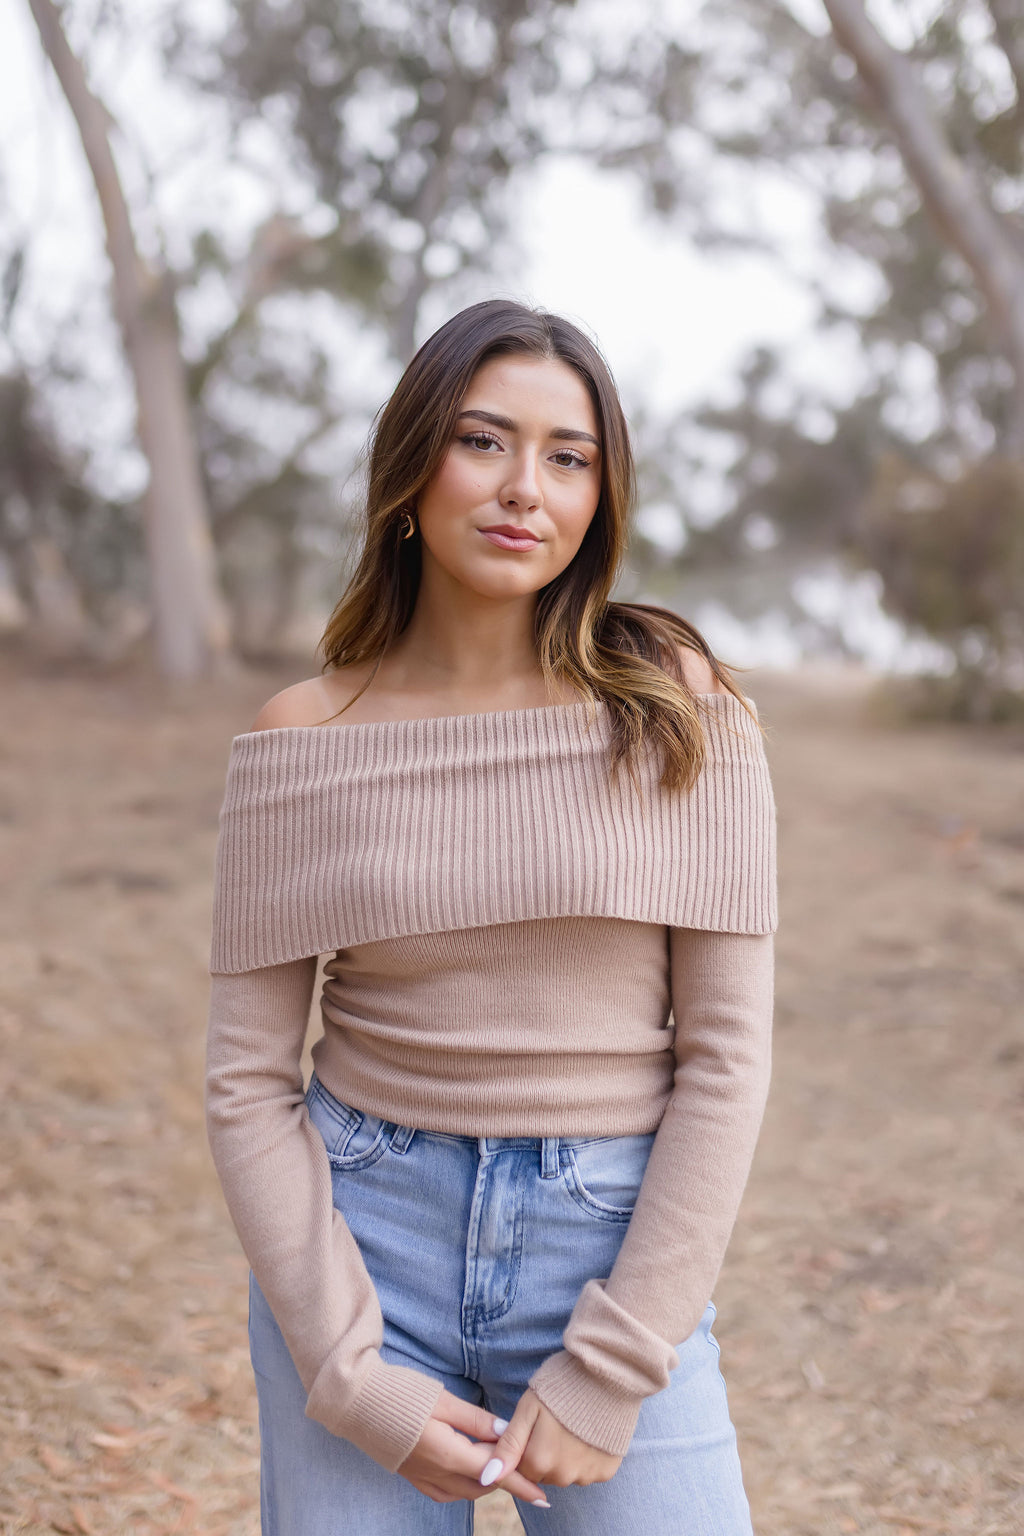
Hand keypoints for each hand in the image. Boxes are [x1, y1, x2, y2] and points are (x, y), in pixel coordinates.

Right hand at [398, 1387, 550, 1505]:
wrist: (357, 1402)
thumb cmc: (401, 1395)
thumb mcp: (444, 1401)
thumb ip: (476, 1419)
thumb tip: (506, 1431)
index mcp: (448, 1453)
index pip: (494, 1473)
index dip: (521, 1485)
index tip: (543, 1498)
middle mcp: (437, 1473)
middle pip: (482, 1486)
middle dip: (504, 1479)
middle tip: (519, 1460)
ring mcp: (422, 1477)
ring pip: (465, 1492)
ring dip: (485, 1482)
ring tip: (497, 1463)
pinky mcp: (411, 1476)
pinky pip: (444, 1493)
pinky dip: (462, 1487)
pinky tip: (467, 1472)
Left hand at [479, 1388, 622, 1490]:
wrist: (608, 1372)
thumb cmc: (562, 1385)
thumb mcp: (528, 1408)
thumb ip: (508, 1446)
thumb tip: (487, 1478)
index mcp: (540, 1461)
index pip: (522, 1469)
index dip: (525, 1448)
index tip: (534, 1426)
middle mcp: (564, 1476)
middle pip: (544, 1474)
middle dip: (544, 1454)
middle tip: (554, 1423)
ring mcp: (588, 1475)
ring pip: (566, 1473)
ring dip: (565, 1457)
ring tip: (572, 1425)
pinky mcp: (607, 1471)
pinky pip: (588, 1471)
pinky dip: (586, 1456)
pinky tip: (588, 1432)